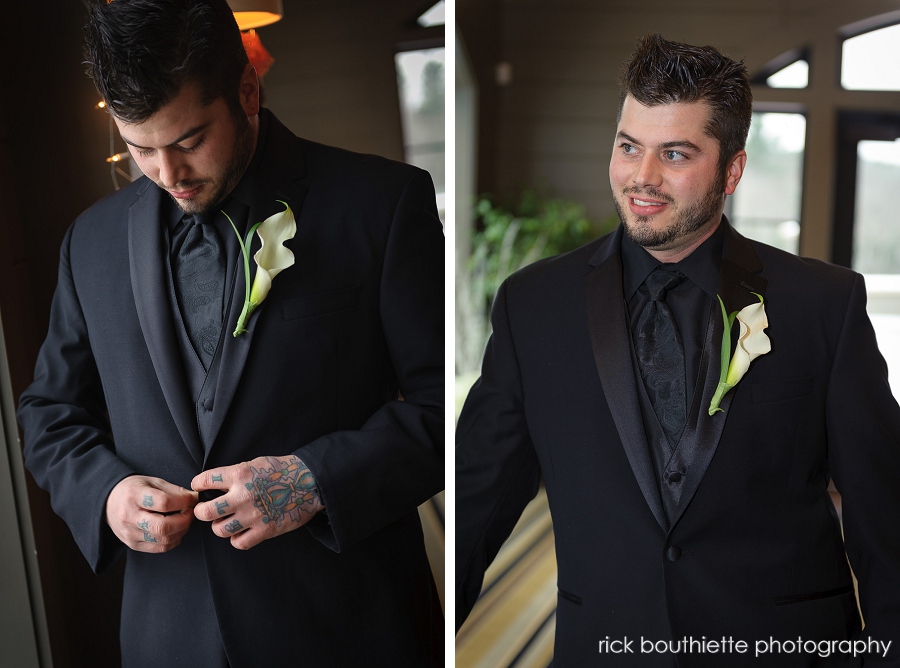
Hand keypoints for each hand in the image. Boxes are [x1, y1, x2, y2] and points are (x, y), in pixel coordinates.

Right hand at [105, 475, 198, 552]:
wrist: (109, 502)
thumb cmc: (134, 489)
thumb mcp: (152, 481)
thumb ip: (174, 490)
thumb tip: (194, 498)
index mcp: (134, 495)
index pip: (163, 502)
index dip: (183, 501)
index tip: (192, 499)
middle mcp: (129, 516)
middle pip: (163, 526)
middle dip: (185, 520)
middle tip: (191, 512)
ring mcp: (130, 533)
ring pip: (163, 539)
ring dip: (181, 531)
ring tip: (184, 520)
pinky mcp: (133, 545)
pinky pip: (159, 548)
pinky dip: (174, 541)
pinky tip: (176, 531)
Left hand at [191, 455, 322, 549]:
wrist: (310, 482)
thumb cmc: (283, 470)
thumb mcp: (255, 463)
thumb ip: (235, 474)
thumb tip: (214, 485)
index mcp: (239, 474)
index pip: (204, 481)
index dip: (198, 485)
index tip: (200, 488)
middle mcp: (242, 496)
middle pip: (205, 512)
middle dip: (202, 512)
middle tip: (207, 511)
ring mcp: (253, 515)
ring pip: (220, 530)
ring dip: (220, 526)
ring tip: (227, 522)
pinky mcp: (265, 530)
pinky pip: (239, 543)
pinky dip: (237, 539)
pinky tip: (241, 532)